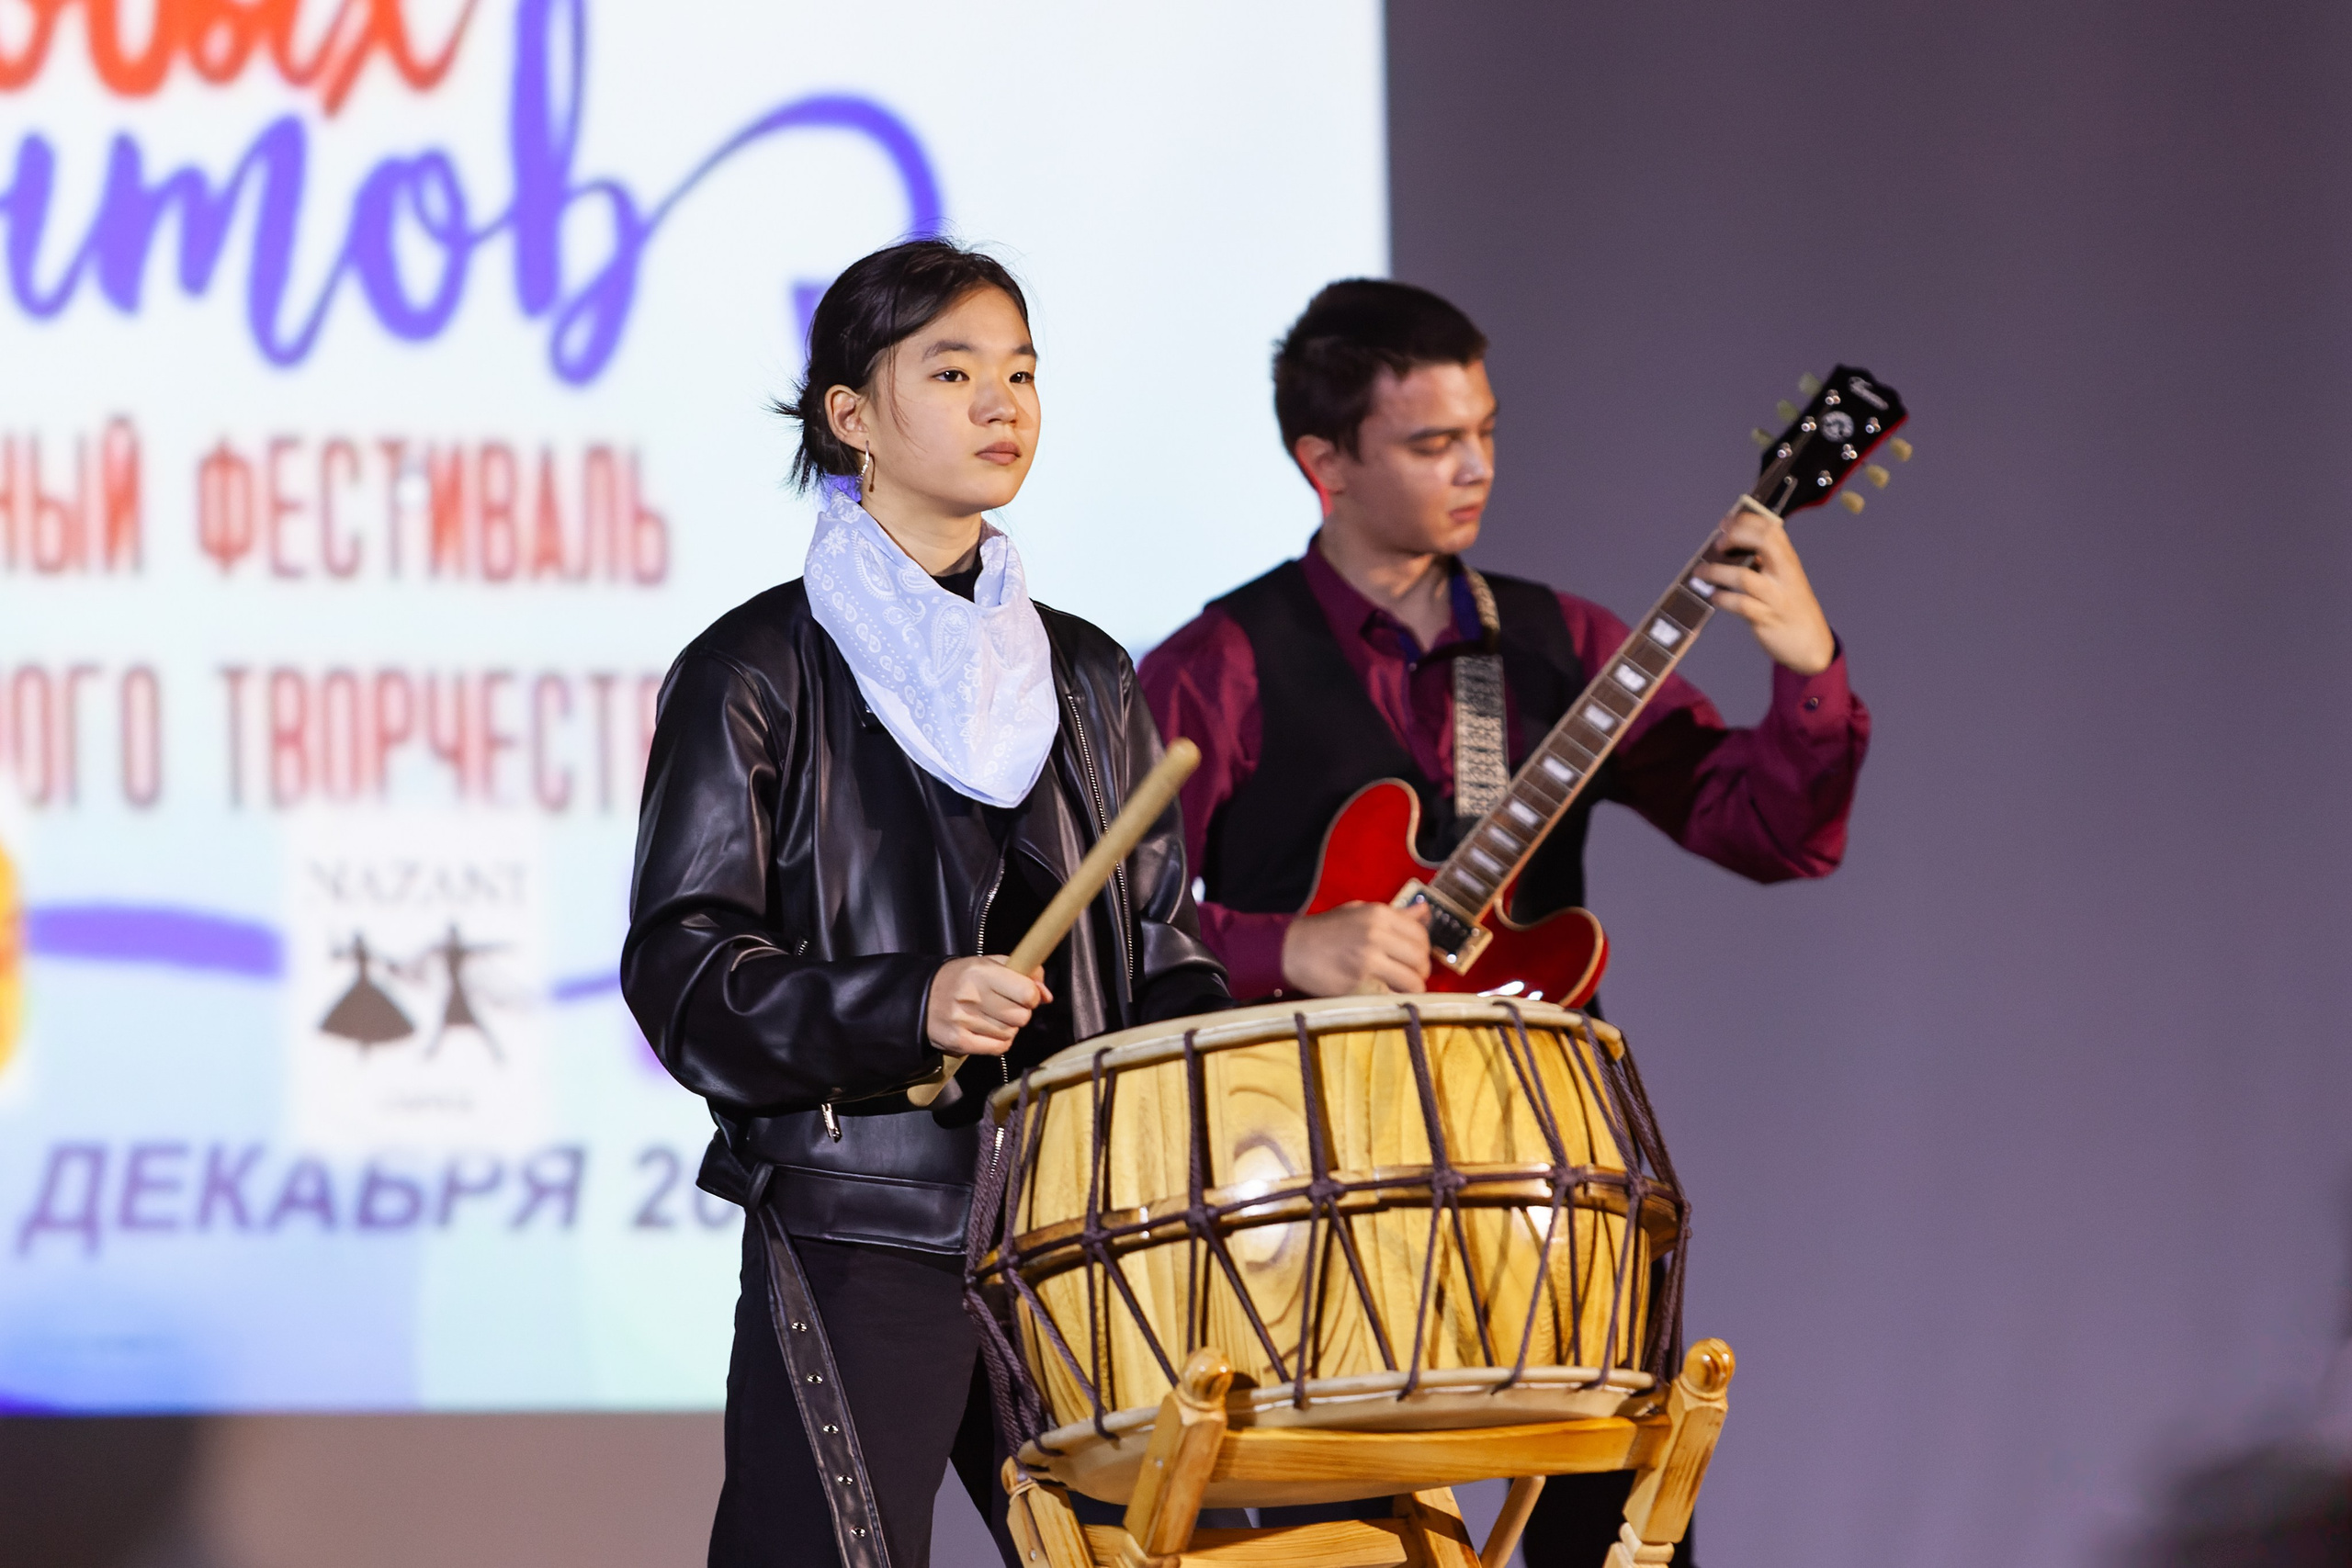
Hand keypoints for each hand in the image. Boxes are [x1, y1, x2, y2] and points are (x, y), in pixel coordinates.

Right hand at [926, 957, 1050, 1055]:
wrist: (921, 998)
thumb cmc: (963, 979)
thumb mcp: (990, 964)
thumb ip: (1024, 972)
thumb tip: (1047, 995)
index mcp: (981, 972)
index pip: (1026, 992)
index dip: (1032, 996)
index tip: (1025, 995)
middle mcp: (972, 996)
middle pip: (1021, 1017)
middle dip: (1021, 1013)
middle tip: (1008, 1007)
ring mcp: (964, 1021)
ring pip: (1010, 1033)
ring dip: (1009, 1027)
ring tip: (993, 1017)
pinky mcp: (959, 1041)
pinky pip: (998, 1048)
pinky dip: (999, 1042)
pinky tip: (989, 1031)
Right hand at [1281, 901, 1431, 995]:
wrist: (1291, 949)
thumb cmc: (1326, 930)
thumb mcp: (1359, 912)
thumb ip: (1395, 914)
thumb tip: (1425, 911)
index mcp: (1378, 914)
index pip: (1420, 934)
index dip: (1423, 949)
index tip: (1414, 958)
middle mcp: (1376, 935)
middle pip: (1420, 959)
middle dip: (1420, 971)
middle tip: (1411, 976)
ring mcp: (1368, 960)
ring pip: (1412, 981)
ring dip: (1411, 988)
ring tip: (1400, 988)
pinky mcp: (1359, 983)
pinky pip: (1392, 995)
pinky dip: (1395, 999)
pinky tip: (1387, 996)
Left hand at [1693, 505, 1835, 675]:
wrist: (1812, 646)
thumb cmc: (1790, 608)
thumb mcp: (1783, 580)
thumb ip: (1764, 562)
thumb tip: (1731, 545)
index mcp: (1789, 561)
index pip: (1772, 529)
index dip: (1746, 521)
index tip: (1725, 523)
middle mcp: (1785, 575)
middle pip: (1766, 542)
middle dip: (1737, 536)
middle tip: (1718, 545)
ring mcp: (1777, 597)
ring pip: (1745, 577)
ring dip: (1717, 572)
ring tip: (1700, 572)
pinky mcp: (1767, 619)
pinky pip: (1741, 605)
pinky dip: (1722, 598)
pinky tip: (1713, 596)